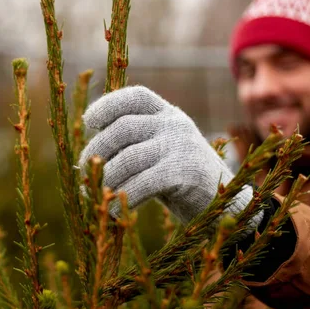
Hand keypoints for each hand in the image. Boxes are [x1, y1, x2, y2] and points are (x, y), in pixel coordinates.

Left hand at [79, 86, 259, 226]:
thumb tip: (87, 161)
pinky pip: (144, 182)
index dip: (107, 105)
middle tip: (85, 171)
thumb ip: (133, 145)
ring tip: (96, 194)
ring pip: (129, 158)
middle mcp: (174, 123)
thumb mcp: (160, 149)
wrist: (224, 203)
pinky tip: (113, 212)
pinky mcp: (185, 172)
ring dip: (106, 179)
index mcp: (167, 113)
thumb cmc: (179, 177)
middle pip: (123, 128)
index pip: (135, 96)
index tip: (88, 122)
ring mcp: (181, 146)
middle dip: (97, 150)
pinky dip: (123, 197)